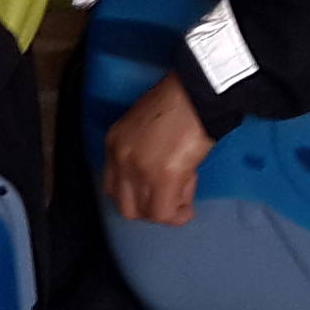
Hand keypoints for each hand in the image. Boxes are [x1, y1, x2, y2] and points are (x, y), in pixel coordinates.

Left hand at [103, 75, 213, 224]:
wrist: (196, 94)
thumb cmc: (178, 103)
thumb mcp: (146, 127)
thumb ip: (144, 152)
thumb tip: (159, 175)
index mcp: (115, 143)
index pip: (114, 187)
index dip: (137, 195)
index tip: (155, 191)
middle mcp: (121, 159)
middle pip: (126, 206)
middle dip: (150, 209)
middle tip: (171, 198)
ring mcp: (139, 170)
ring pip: (146, 214)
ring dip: (167, 211)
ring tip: (184, 195)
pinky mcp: (164, 178)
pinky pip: (165, 213)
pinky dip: (178, 215)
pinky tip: (188, 207)